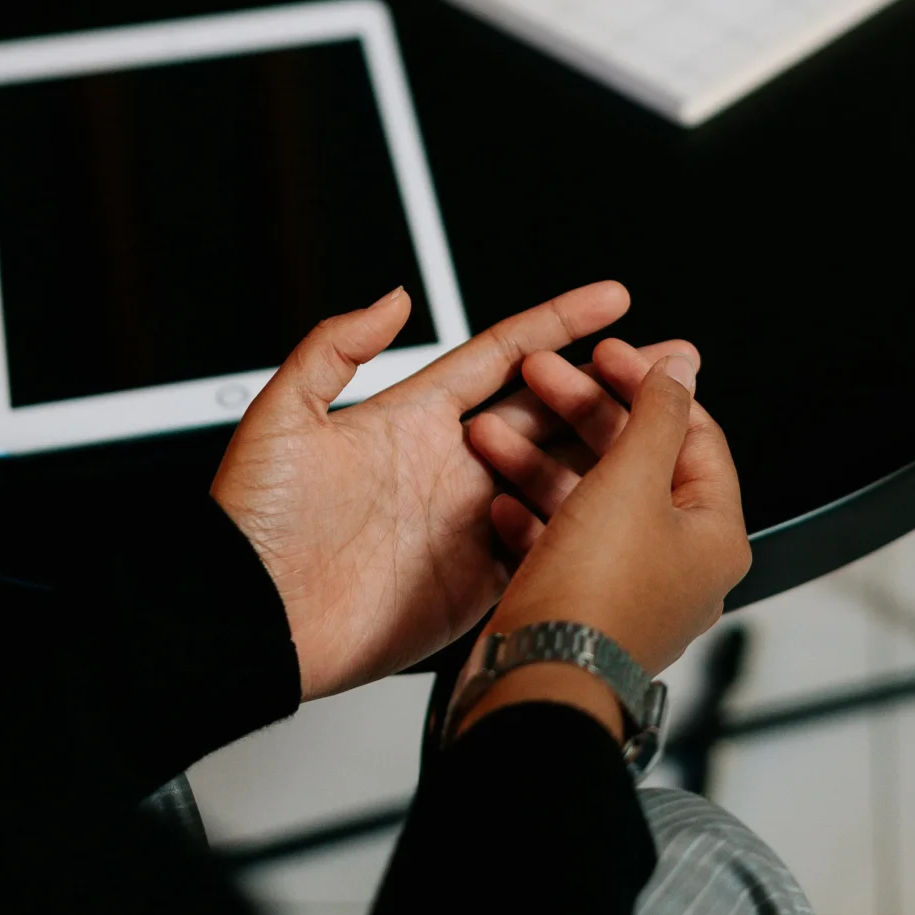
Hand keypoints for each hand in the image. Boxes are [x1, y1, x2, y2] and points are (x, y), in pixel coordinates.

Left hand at [210, 281, 630, 699]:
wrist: (246, 620)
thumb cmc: (251, 522)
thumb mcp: (281, 416)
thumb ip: (334, 346)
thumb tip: (392, 295)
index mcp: (411, 417)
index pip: (503, 356)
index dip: (559, 323)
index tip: (613, 299)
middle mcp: (448, 466)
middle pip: (548, 413)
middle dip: (611, 385)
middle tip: (668, 363)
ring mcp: (464, 523)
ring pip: (557, 477)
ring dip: (610, 452)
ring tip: (666, 430)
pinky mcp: (471, 582)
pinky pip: (540, 547)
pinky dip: (580, 531)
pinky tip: (621, 512)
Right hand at [456, 342, 749, 737]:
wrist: (539, 685)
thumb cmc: (595, 599)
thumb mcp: (631, 481)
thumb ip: (658, 414)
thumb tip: (681, 368)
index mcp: (715, 533)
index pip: (694, 433)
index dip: (645, 383)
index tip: (604, 354)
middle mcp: (680, 562)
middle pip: (635, 460)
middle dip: (579, 414)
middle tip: (542, 377)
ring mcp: (630, 585)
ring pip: (589, 499)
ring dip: (539, 459)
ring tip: (494, 433)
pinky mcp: (583, 605)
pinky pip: (561, 543)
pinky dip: (530, 514)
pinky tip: (498, 498)